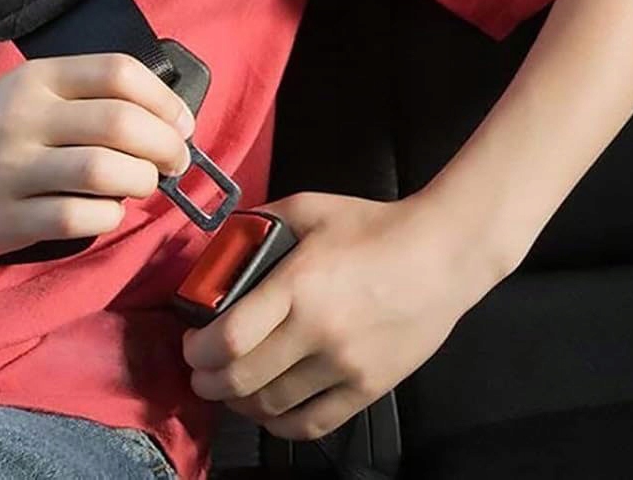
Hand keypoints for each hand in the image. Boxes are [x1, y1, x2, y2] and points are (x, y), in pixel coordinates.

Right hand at [0, 54, 193, 257]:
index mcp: (38, 78)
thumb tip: (165, 117)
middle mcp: (26, 117)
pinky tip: (106, 211)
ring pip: (105, 171)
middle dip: (165, 145)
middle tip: (174, 161)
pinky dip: (109, 215)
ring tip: (141, 185)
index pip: (118, 72)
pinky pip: (79, 217)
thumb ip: (85, 97)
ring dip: (141, 181)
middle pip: (121, 123)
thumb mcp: (27, 94)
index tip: (182, 122)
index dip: (164, 99)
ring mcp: (14, 168)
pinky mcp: (6, 218)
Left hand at [182, 192, 482, 441]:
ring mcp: (344, 366)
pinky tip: (270, 410)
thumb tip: (221, 243)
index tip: (190, 344)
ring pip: (271, 407)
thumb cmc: (373, 226)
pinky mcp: (367, 389)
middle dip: (208, 381)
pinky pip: (311, 425)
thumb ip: (261, 222)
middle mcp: (317, 332)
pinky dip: (280, 424)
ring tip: (232, 388)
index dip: (197, 350)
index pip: (229, 338)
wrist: (441, 255)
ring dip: (240, 403)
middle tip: (201, 371)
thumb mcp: (311, 207)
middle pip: (242, 380)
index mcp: (298, 285)